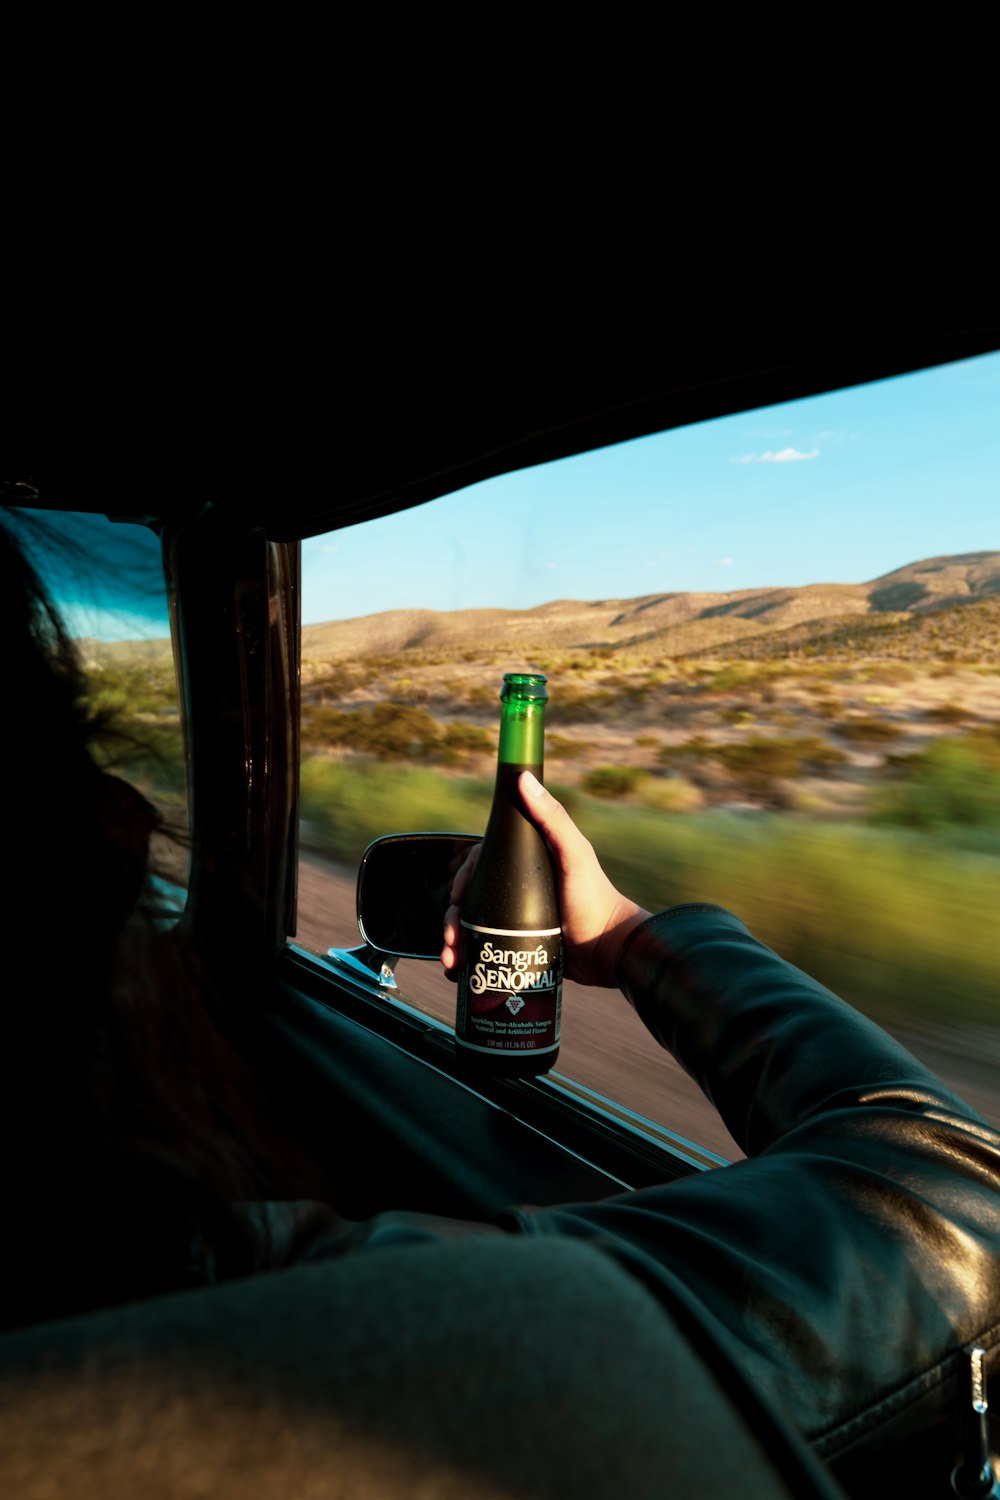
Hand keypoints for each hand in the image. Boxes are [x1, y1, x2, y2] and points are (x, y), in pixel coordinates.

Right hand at [441, 772, 649, 988]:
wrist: (610, 954)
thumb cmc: (596, 899)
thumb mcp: (575, 854)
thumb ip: (553, 818)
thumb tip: (523, 777)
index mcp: (527, 862)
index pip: (483, 861)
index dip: (464, 875)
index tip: (458, 894)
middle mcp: (519, 887)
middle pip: (472, 895)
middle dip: (454, 915)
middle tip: (450, 935)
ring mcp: (517, 918)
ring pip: (473, 924)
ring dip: (454, 939)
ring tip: (451, 959)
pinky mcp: (518, 946)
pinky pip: (484, 948)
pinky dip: (466, 957)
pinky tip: (456, 968)